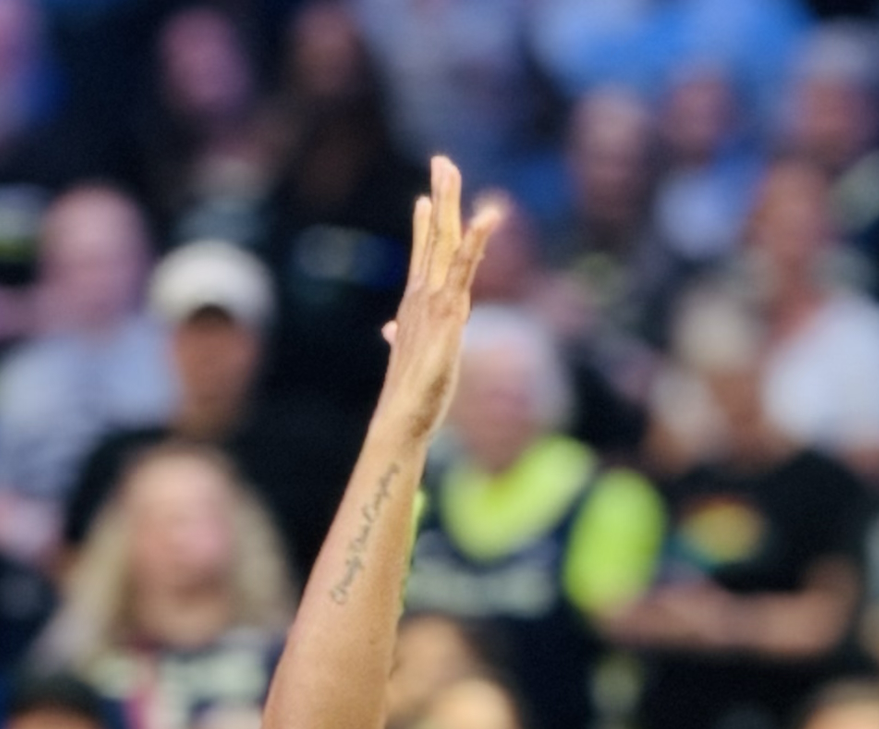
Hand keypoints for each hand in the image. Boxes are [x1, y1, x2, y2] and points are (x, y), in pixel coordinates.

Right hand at [378, 157, 505, 440]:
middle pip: (433, 237)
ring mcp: (433, 299)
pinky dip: (477, 237)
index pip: (422, 257)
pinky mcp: (449, 309)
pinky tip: (489, 214)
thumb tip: (388, 330)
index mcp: (415, 306)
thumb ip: (401, 337)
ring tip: (449, 168)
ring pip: (445, 241)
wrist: (402, 416)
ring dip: (449, 202)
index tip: (425, 199)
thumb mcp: (409, 358)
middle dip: (438, 198)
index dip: (424, 226)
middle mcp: (421, 295)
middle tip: (441, 162)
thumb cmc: (408, 397)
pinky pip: (465, 265)